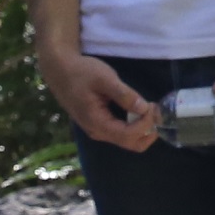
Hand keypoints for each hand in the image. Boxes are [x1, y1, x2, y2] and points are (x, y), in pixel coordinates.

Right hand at [36, 40, 158, 151]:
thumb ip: (124, 95)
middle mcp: (98, 132)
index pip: (129, 135)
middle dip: (149, 130)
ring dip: (144, 128)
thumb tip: (144, 108)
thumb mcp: (104, 79)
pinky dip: (136, 125)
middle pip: (131, 144)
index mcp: (97, 123)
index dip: (146, 124)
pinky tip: (139, 109)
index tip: (153, 106)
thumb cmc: (81, 72)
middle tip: (155, 109)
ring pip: (128, 140)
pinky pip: (122, 132)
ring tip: (149, 108)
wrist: (60, 69)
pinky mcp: (100, 124)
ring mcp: (99, 130)